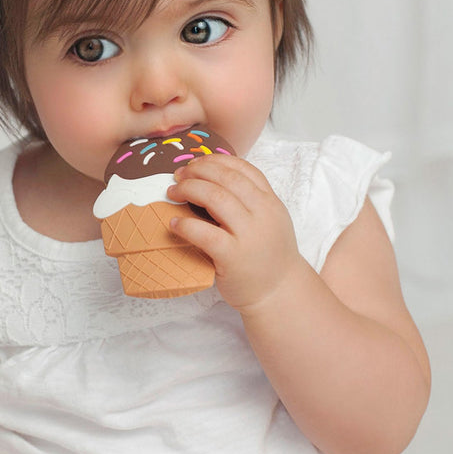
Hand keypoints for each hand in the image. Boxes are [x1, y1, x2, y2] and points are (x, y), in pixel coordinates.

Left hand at [167, 153, 301, 312]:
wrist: (279, 292)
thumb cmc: (267, 255)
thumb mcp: (269, 220)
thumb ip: (250, 200)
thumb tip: (210, 178)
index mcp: (270, 202)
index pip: (243, 168)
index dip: (215, 161)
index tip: (195, 163)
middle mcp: (263, 214)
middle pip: (226, 178)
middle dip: (198, 171)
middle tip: (178, 176)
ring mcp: (249, 235)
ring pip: (216, 198)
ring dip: (189, 189)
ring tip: (173, 192)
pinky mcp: (233, 257)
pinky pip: (205, 234)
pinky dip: (185, 225)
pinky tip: (174, 223)